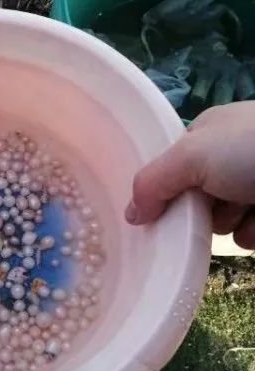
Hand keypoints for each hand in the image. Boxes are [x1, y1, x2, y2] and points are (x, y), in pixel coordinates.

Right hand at [125, 101, 254, 248]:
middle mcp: (231, 156)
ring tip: (244, 214)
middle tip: (204, 213)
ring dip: (229, 225)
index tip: (158, 211)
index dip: (162, 190)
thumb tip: (131, 214)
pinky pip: (250, 233)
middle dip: (199, 211)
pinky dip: (253, 233)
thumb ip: (152, 182)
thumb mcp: (191, 155)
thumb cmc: (253, 150)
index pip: (171, 168)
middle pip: (195, 198)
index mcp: (208, 133)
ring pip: (223, 219)